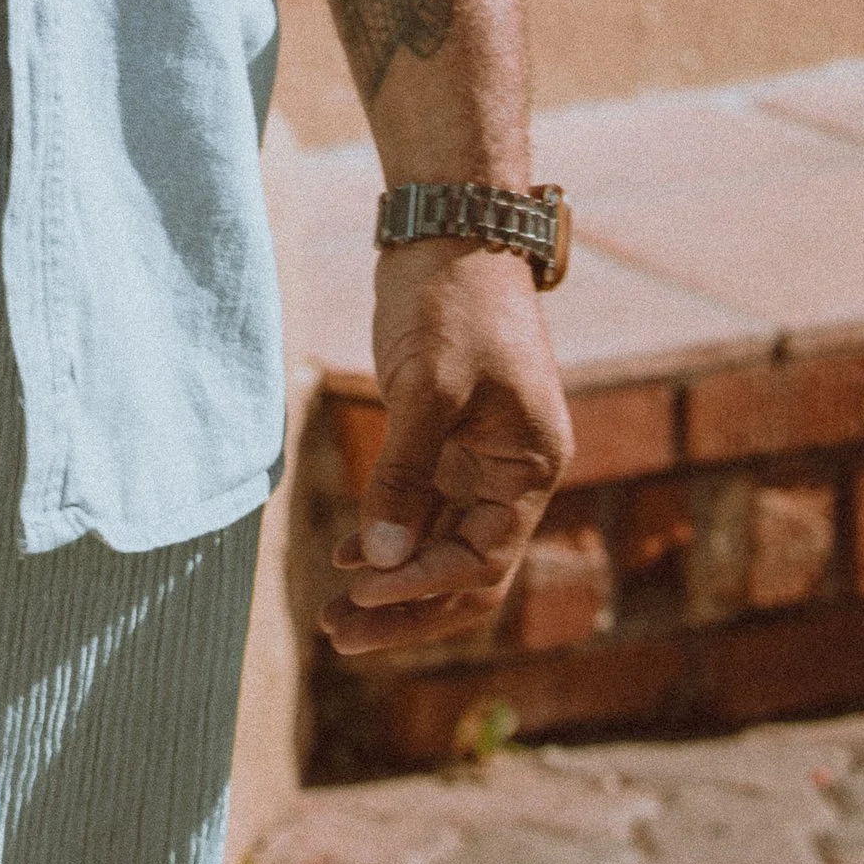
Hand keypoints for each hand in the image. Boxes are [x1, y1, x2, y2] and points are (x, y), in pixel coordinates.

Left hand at [322, 240, 571, 658]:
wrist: (450, 228)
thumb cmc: (452, 300)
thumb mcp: (428, 387)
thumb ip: (405, 473)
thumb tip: (379, 559)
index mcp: (530, 466)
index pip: (481, 561)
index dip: (419, 585)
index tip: (358, 594)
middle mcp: (515, 473)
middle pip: (466, 571)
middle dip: (407, 609)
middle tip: (339, 635)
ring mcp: (484, 458)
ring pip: (442, 545)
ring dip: (393, 581)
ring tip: (333, 616)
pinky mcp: (450, 438)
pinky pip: (425, 509)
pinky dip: (389, 535)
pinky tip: (345, 559)